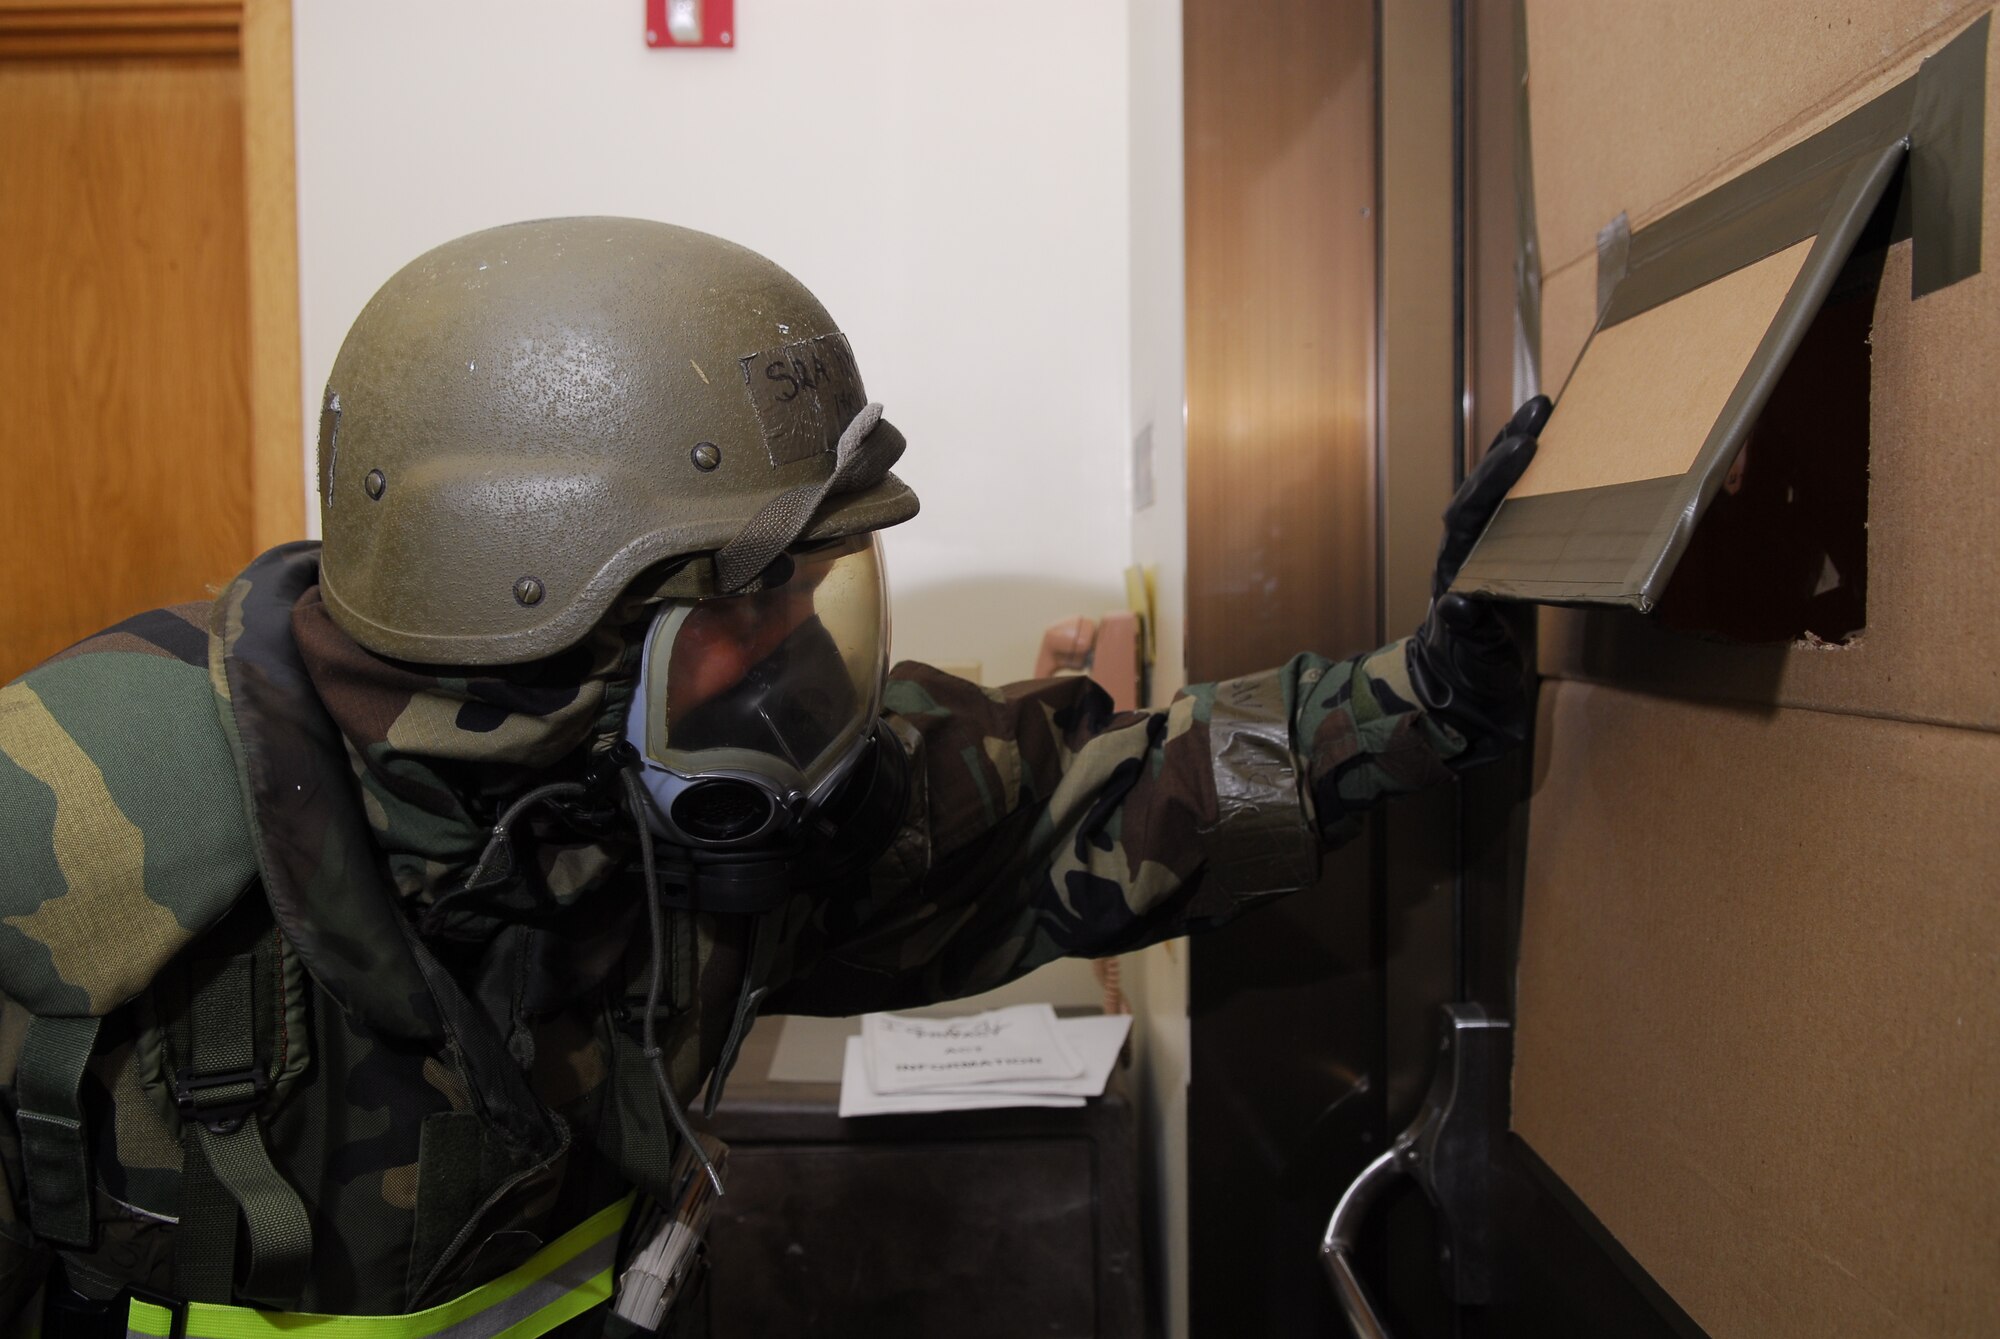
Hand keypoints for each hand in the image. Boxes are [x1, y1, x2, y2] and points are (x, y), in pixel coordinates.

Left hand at [1405, 396, 1550, 750]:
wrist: (1463, 694)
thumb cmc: (1468, 678)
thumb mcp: (1472, 661)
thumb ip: (1468, 633)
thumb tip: (1459, 602)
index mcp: (1454, 571)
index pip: (1469, 514)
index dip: (1494, 479)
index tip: (1525, 447)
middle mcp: (1463, 552)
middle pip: (1481, 487)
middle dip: (1508, 445)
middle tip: (1542, 406)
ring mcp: (1481, 550)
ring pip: (1495, 489)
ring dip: (1515, 448)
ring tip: (1545, 408)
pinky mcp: (1502, 555)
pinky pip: (1512, 506)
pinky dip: (1527, 475)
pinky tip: (1550, 448)